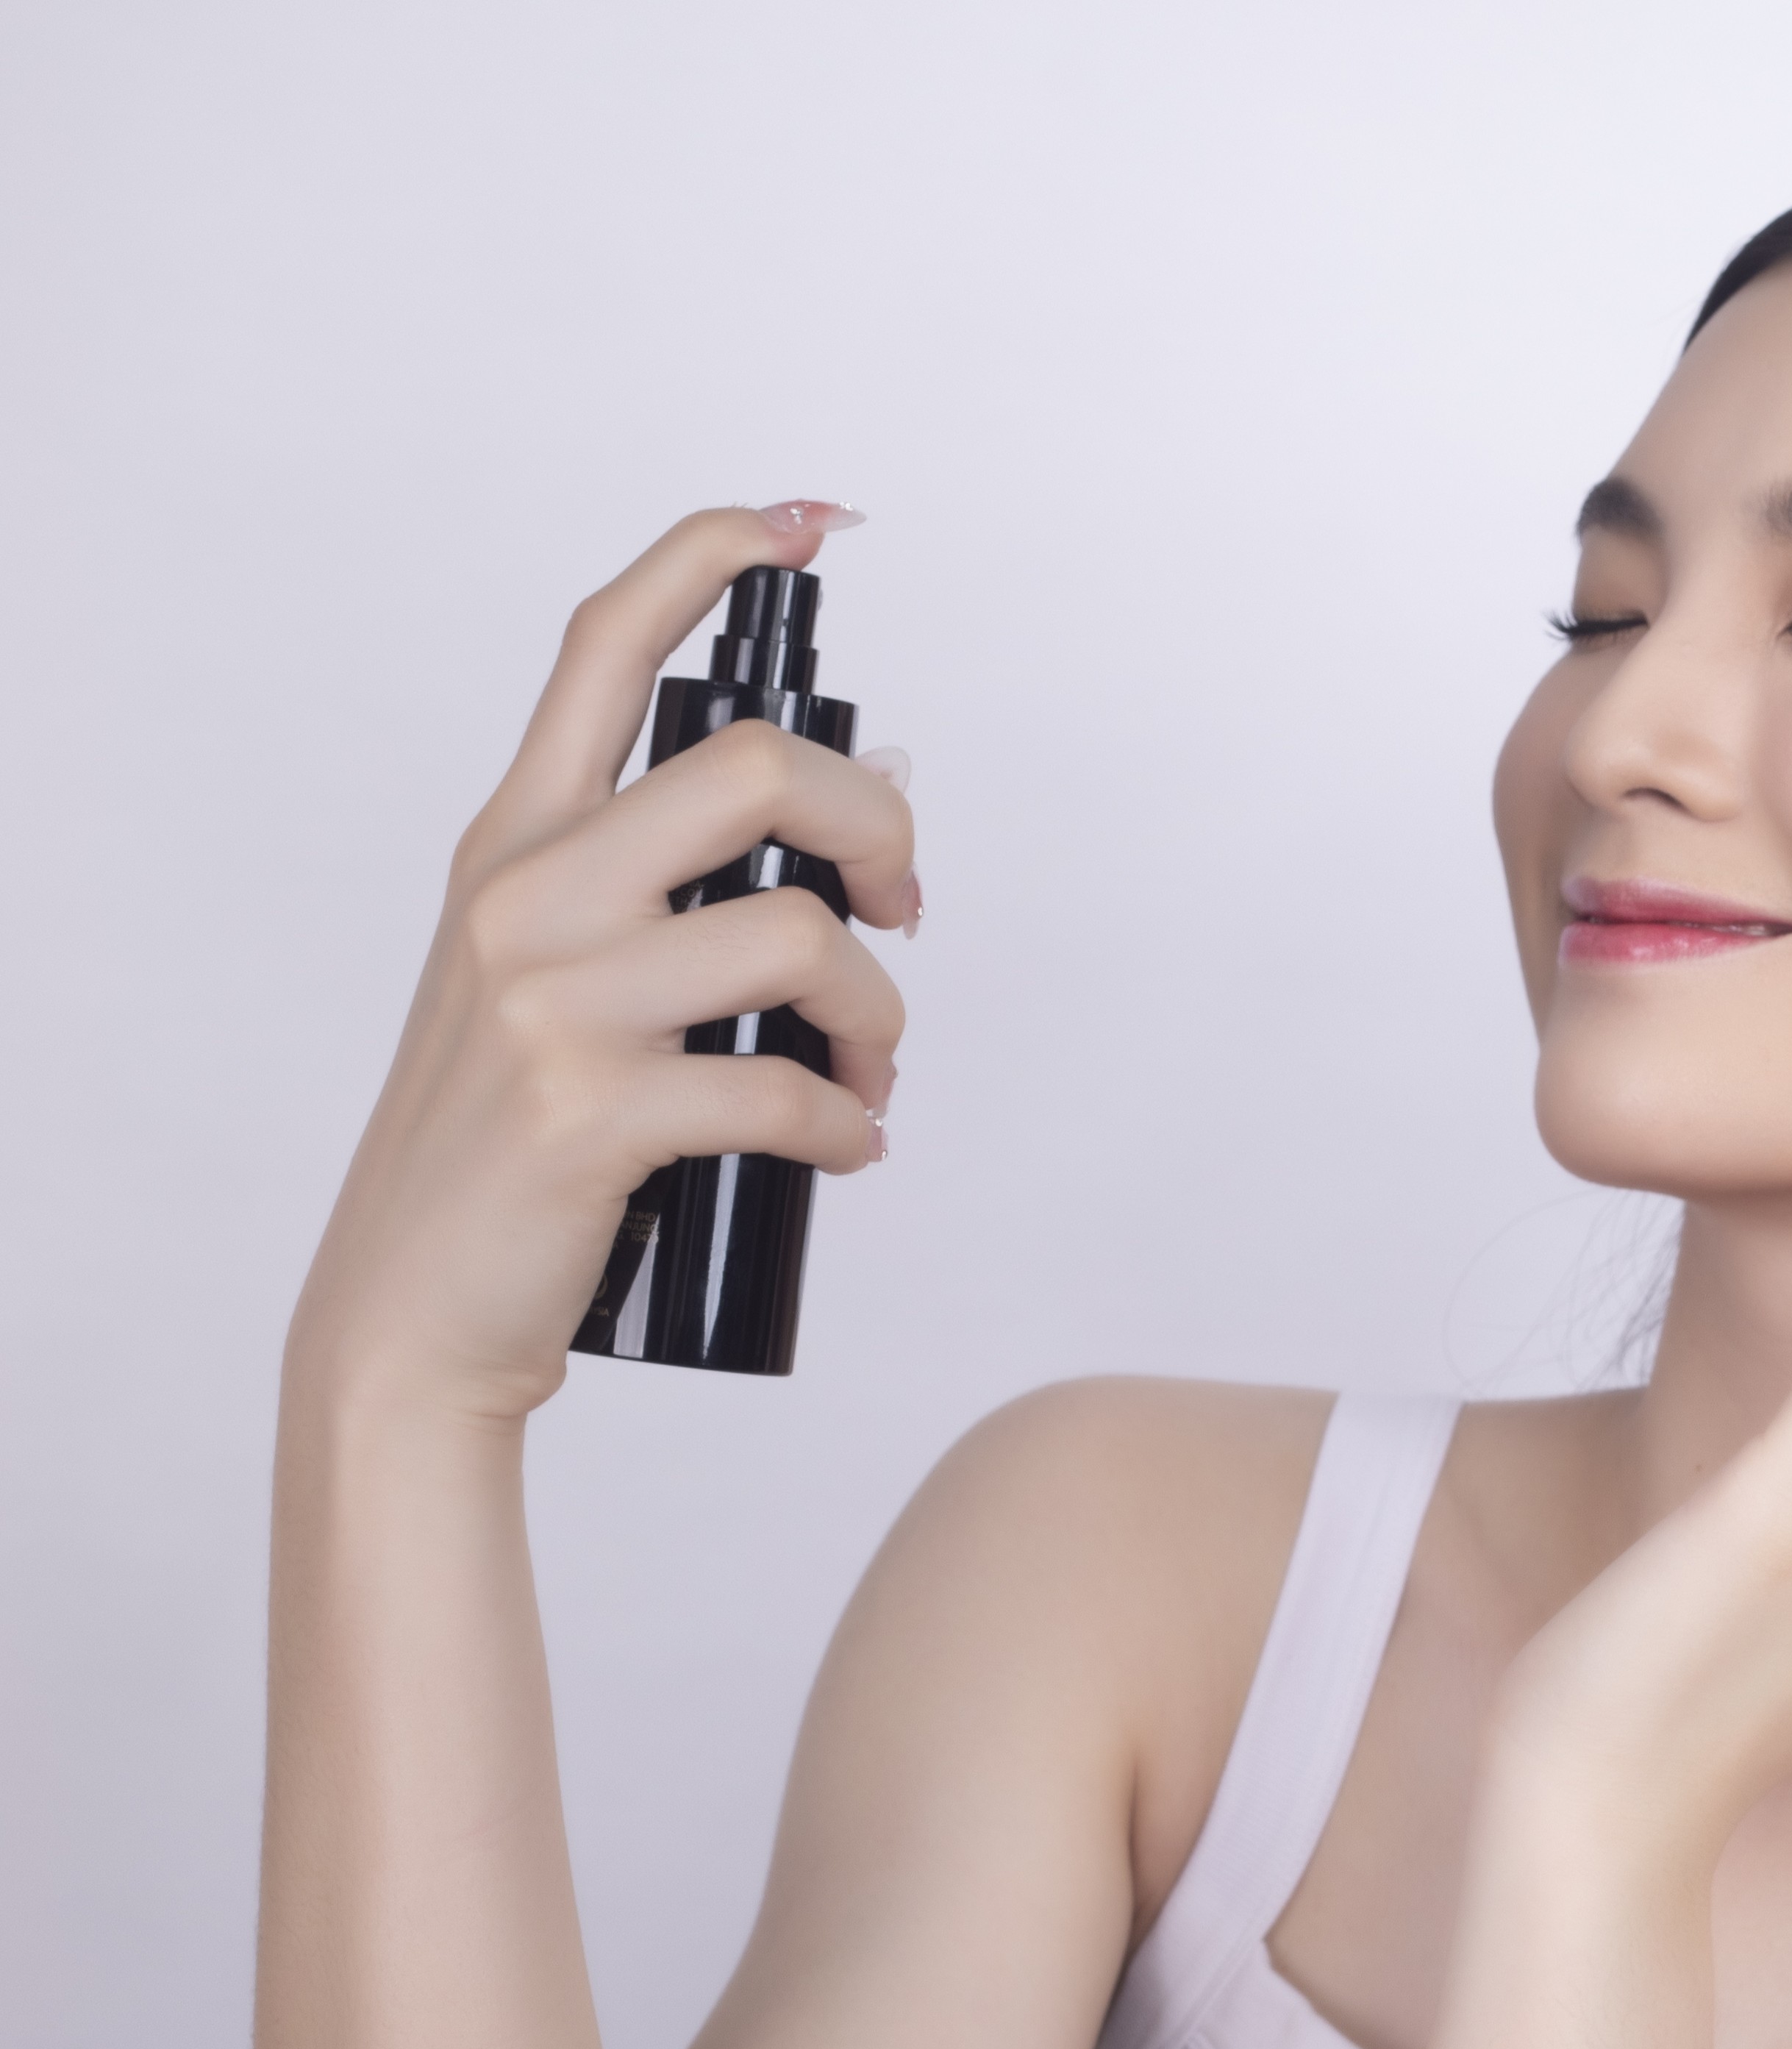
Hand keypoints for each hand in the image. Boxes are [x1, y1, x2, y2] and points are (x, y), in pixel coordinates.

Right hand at [288, 505, 920, 1423]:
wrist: (415, 1306)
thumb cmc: (511, 1147)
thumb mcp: (551, 988)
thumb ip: (661, 907)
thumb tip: (846, 846)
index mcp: (514, 843)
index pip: (603, 647)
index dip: (706, 556)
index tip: (802, 525)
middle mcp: (524, 894)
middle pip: (761, 769)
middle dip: (882, 832)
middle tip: (902, 913)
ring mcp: (552, 1000)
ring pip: (798, 936)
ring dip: (879, 1014)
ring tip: (870, 1070)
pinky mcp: (592, 1112)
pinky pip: (788, 1091)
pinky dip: (851, 1126)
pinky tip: (848, 1148)